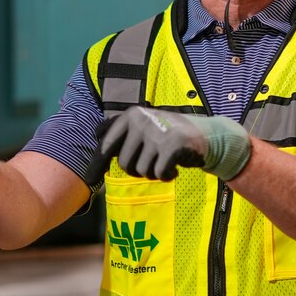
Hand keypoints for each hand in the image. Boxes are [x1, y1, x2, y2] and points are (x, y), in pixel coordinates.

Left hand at [85, 107, 250, 184]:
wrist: (206, 134)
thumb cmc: (169, 133)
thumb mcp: (144, 125)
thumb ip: (122, 130)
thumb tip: (94, 134)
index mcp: (131, 115)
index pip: (106, 144)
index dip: (97, 164)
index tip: (90, 180)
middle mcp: (141, 120)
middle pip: (124, 163)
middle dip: (137, 169)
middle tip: (151, 163)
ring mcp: (156, 132)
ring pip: (142, 170)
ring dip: (153, 172)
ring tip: (164, 162)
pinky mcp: (171, 145)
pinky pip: (158, 173)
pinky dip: (166, 175)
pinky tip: (174, 168)